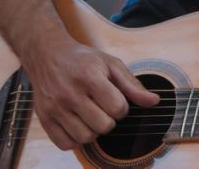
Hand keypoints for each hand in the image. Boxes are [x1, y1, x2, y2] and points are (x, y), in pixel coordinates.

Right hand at [22, 33, 159, 149]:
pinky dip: (76, 139)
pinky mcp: (44, 119)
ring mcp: (55, 108)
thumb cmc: (83, 60)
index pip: (118, 108)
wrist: (47, 55)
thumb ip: (132, 85)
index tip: (115, 98)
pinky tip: (78, 123)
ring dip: (93, 130)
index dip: (122, 106)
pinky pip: (66, 144)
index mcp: (89, 77)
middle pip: (104, 126)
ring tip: (90, 115)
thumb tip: (154, 101)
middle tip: (103, 107)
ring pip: (86, 138)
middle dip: (110, 119)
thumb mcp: (111, 64)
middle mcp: (70, 94)